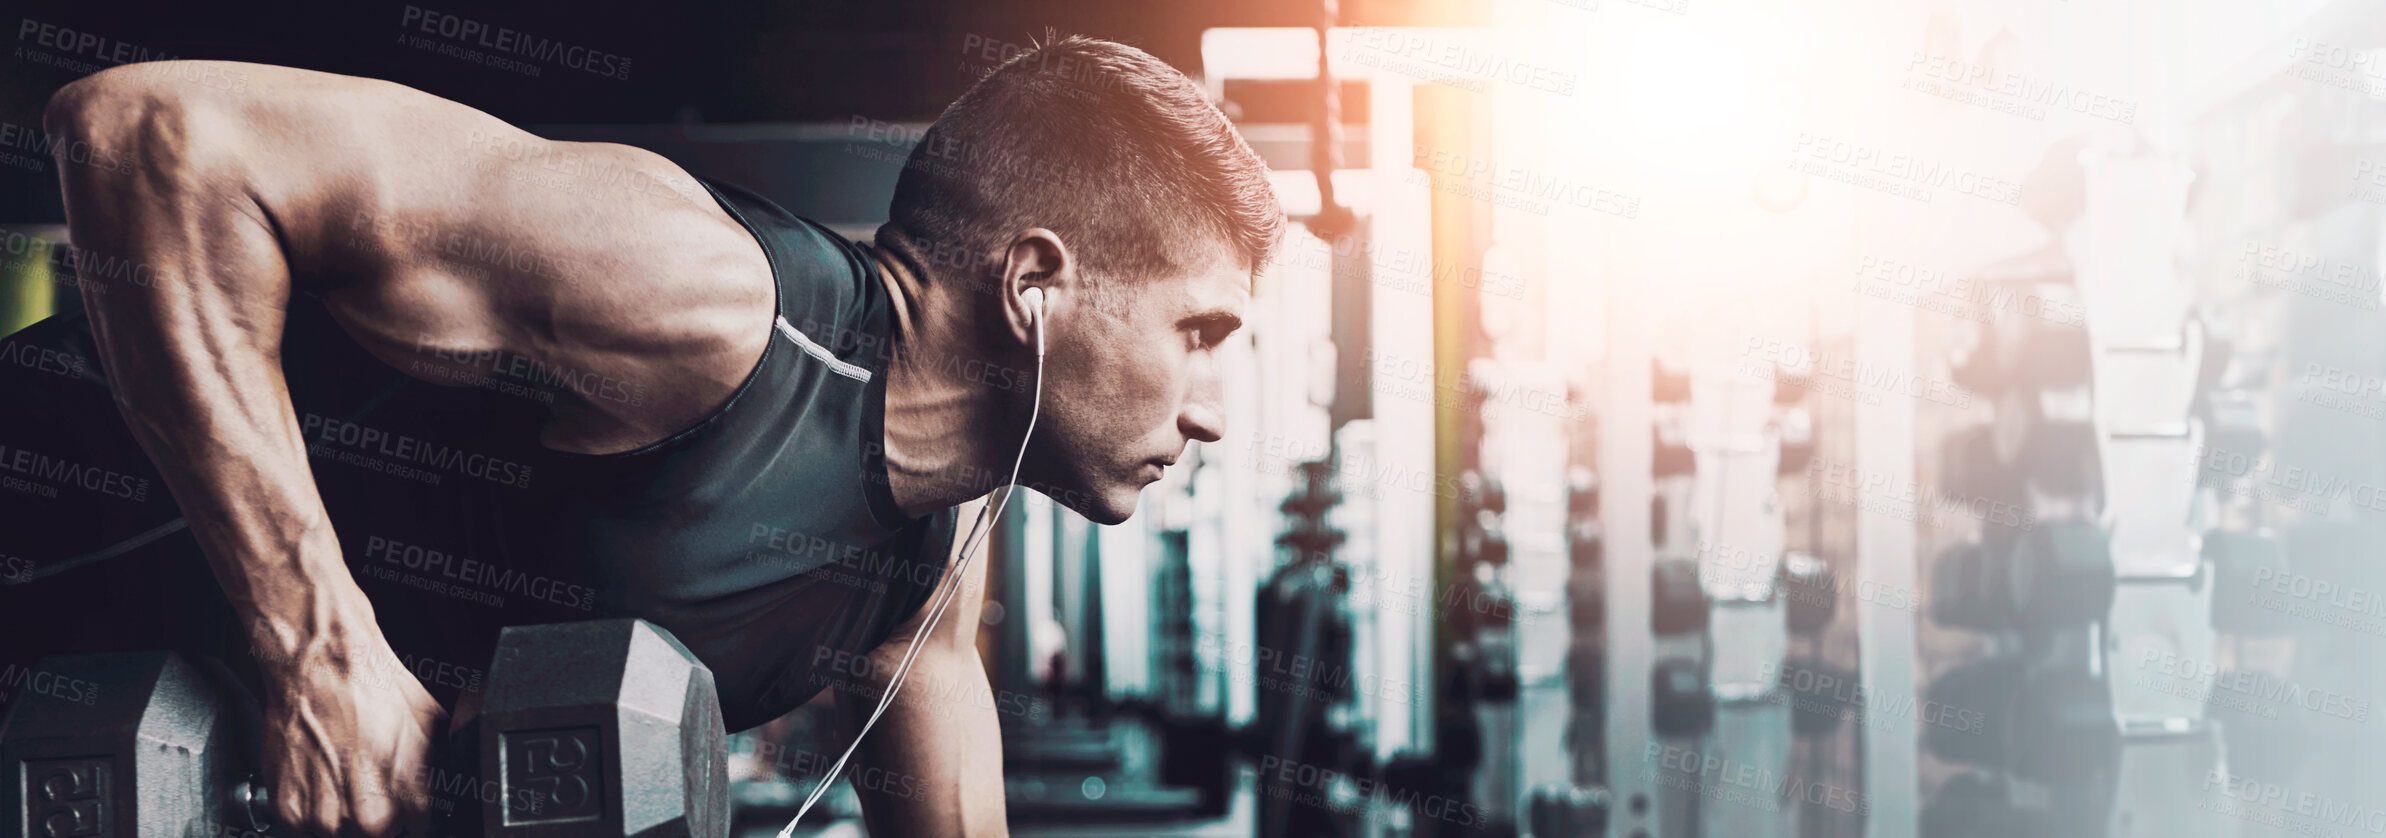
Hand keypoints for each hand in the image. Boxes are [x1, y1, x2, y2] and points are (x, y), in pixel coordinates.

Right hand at [260, 632, 446, 835]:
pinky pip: (301, 827)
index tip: (403, 805)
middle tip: (367, 784)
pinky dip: (307, 810)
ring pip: (338, 834)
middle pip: (376, 835)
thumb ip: (440, 766)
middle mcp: (369, 816)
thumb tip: (451, 776)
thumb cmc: (374, 690)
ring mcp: (326, 816)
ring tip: (341, 776)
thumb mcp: (434, 726)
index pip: (417, 830)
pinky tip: (318, 778)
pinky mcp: (290, 810)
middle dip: (376, 817)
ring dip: (339, 815)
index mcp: (410, 801)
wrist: (323, 669)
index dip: (410, 817)